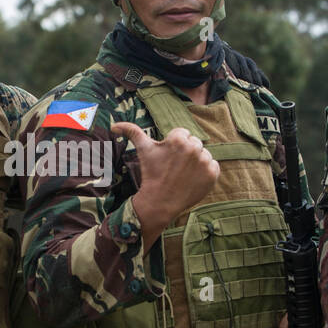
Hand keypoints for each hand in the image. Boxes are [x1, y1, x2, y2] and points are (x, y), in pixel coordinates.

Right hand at [111, 122, 218, 244]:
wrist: (160, 202)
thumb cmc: (150, 174)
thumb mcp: (143, 150)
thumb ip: (131, 132)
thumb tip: (113, 126)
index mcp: (179, 139)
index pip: (182, 133)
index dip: (174, 145)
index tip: (168, 158)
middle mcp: (194, 148)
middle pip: (194, 143)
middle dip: (186, 152)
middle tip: (175, 167)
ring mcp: (205, 162)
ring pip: (204, 154)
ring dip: (196, 162)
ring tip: (183, 173)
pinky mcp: (212, 174)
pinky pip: (213, 166)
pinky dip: (205, 172)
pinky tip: (192, 179)